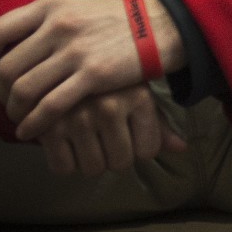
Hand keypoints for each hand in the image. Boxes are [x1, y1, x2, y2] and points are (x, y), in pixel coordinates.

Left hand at [0, 0, 187, 140]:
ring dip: (14, 110)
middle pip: (6, 67)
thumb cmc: (119, 19)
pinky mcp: (92, 75)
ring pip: (23, 89)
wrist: (162, 25)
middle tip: (8, 103)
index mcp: (51, 6)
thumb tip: (16, 43)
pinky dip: (33, 122)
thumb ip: (47, 20)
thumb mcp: (78, 6)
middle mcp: (57, 26)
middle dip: (0, 92)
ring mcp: (75, 51)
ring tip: (20, 119)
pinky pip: (49, 106)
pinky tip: (31, 130)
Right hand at [35, 84, 185, 176]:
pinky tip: (66, 141)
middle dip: (114, 157)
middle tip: (105, 139)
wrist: (60, 63)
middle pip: (120, 163)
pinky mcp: (49, 126)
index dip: (138, 149)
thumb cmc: (108, 84)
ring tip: (87, 139)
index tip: (130, 135)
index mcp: (138, 97)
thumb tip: (182, 148)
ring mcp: (78, 117)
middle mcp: (110, 107)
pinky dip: (64, 161)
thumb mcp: (138, 94)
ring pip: (93, 169)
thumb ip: (159, 124)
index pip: (147, 151)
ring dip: (90, 160)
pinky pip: (63, 168)